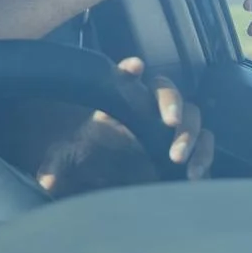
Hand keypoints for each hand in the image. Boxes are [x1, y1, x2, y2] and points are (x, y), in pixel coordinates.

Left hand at [36, 57, 212, 187]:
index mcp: (121, 102)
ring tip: (177, 159)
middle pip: (168, 91)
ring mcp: (173, 131)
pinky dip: (203, 157)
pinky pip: (205, 146)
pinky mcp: (189, 153)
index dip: (130, 72)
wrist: (112, 185)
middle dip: (171, 103)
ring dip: (190, 134)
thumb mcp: (70, 162)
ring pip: (193, 117)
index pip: (126, 79)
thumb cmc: (90, 163)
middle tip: (170, 123)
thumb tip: (46, 179)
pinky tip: (194, 177)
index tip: (135, 67)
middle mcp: (150, 110)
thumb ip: (58, 165)